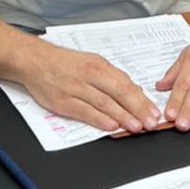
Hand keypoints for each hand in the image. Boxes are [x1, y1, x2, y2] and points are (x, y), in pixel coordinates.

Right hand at [21, 44, 161, 133]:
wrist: (35, 61)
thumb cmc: (64, 62)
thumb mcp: (92, 62)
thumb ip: (112, 77)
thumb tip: (134, 92)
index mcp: (99, 66)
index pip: (126, 84)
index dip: (142, 100)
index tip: (154, 112)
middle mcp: (90, 76)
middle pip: (119, 93)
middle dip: (138, 110)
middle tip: (151, 123)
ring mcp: (76, 89)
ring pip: (105, 104)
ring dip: (123, 116)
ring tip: (137, 127)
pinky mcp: (63, 101)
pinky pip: (84, 111)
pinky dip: (99, 119)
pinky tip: (111, 126)